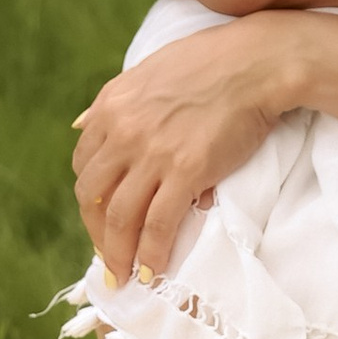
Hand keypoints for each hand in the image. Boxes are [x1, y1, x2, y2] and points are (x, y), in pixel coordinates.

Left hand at [73, 20, 307, 283]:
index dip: (91, 198)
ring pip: (120, 217)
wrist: (258, 63)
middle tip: (108, 256)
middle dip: (96, 232)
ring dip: (117, 254)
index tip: (102, 217)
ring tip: (124, 276)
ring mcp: (153, 152)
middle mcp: (123, 130)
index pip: (85, 165)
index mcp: (111, 105)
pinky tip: (152, 271)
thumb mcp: (148, 71)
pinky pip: (158, 224)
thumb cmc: (212, 62)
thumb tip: (80, 125)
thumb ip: (115, 102)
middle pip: (93, 196)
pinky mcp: (186, 171)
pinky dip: (151, 254)